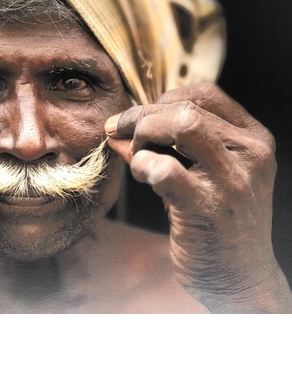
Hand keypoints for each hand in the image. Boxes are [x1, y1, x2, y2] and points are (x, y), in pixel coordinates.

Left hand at [106, 82, 291, 312]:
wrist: (239, 277)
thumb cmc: (216, 220)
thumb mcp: (202, 173)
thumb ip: (167, 145)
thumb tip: (118, 128)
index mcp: (253, 139)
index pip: (205, 94)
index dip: (162, 99)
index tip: (139, 117)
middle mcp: (250, 154)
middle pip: (186, 108)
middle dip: (141, 116)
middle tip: (122, 134)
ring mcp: (232, 180)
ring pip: (181, 125)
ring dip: (143, 134)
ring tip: (137, 156)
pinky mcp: (208, 207)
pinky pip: (164, 167)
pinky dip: (142, 165)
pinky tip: (143, 175)